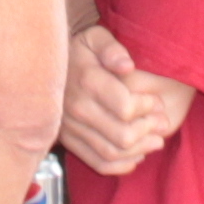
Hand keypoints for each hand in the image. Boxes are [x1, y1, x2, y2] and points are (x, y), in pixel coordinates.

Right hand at [56, 23, 193, 174]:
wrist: (42, 67)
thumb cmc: (78, 51)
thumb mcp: (95, 38)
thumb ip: (113, 49)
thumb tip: (127, 67)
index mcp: (87, 81)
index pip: (126, 107)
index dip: (148, 108)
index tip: (156, 102)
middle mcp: (77, 108)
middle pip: (122, 135)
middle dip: (149, 130)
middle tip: (161, 123)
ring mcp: (71, 128)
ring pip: (113, 153)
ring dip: (140, 150)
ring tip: (155, 140)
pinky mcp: (69, 141)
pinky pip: (98, 163)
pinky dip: (121, 166)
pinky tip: (135, 155)